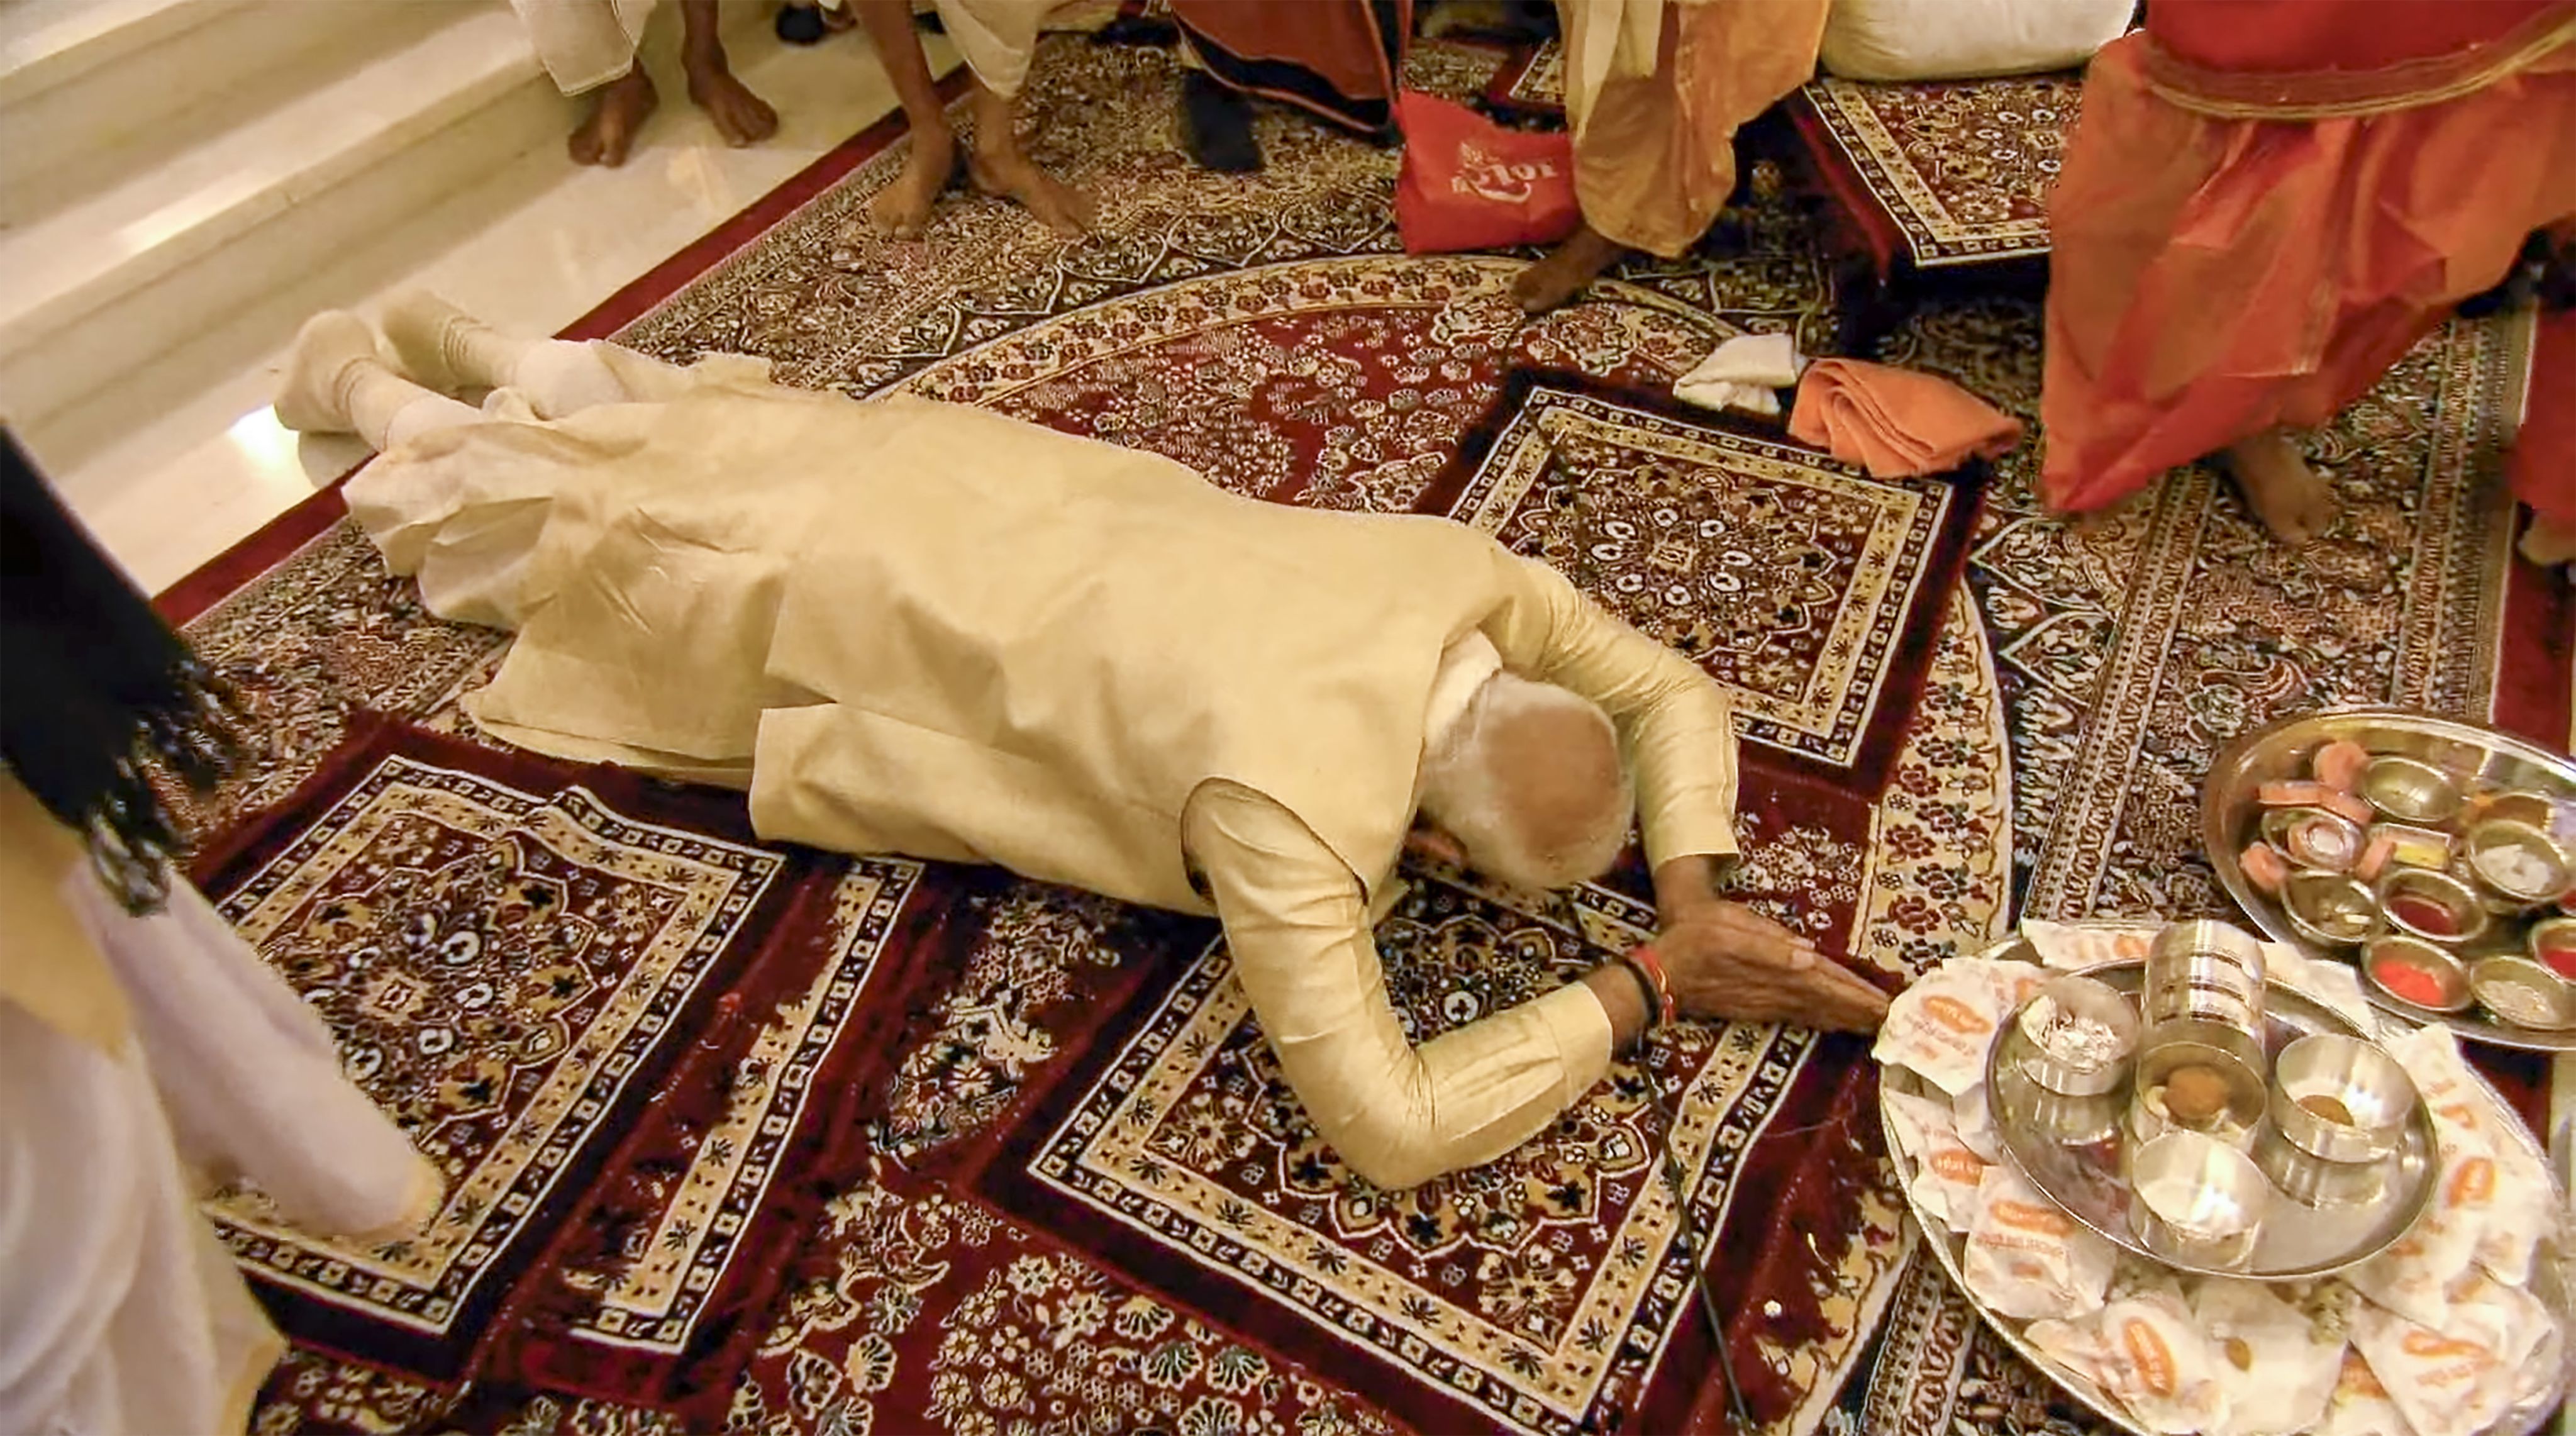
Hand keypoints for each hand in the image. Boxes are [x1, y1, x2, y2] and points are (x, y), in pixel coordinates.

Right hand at [1644, 902, 1889, 1032]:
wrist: (1662, 968)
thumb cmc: (1697, 934)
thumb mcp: (1729, 928)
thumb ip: (1768, 944)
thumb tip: (1809, 956)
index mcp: (1776, 968)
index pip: (1828, 983)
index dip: (1858, 993)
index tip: (1888, 1003)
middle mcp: (1778, 993)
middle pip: (1829, 1004)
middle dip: (1862, 1010)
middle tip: (1895, 1020)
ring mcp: (1768, 1005)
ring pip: (1818, 1013)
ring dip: (1848, 1018)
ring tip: (1875, 1023)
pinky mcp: (1759, 1010)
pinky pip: (1802, 1017)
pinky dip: (1825, 1020)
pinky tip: (1836, 1022)